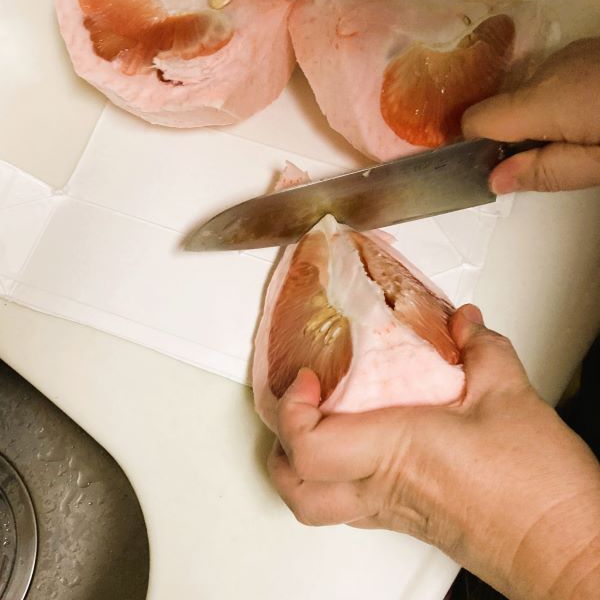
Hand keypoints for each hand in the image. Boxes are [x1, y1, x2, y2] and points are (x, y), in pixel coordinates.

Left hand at [268, 306, 599, 599]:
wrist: (566, 552)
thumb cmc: (538, 493)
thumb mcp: (511, 395)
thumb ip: (481, 347)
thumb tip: (464, 323)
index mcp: (396, 451)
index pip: (309, 446)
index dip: (293, 409)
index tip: (309, 378)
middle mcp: (385, 489)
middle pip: (296, 488)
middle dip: (281, 443)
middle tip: (299, 401)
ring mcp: (394, 512)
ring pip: (317, 505)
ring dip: (303, 465)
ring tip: (319, 421)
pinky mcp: (411, 523)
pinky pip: (353, 506)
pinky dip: (339, 476)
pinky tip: (365, 445)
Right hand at [461, 38, 599, 192]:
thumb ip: (547, 172)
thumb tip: (493, 179)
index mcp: (544, 100)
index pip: (476, 119)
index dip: (476, 146)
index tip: (493, 169)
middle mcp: (547, 69)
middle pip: (505, 108)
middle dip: (518, 136)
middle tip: (557, 160)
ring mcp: (569, 54)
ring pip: (531, 93)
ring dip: (544, 118)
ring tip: (583, 135)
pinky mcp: (586, 50)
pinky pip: (554, 79)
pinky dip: (561, 100)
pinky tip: (591, 111)